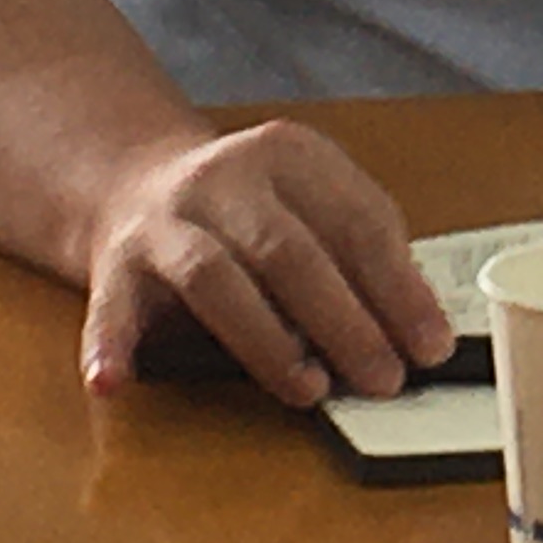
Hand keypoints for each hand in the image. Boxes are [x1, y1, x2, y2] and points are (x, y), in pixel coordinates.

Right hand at [74, 115, 455, 405]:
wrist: (136, 184)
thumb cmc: (250, 213)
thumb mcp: (315, 205)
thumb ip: (363, 255)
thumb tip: (421, 329)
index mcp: (289, 155)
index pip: (357, 221)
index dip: (399, 288)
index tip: (432, 344)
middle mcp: (225, 180)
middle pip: (290, 252)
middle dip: (345, 321)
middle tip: (385, 378)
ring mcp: (166, 221)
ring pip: (215, 278)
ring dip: (264, 340)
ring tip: (309, 388)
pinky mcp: (116, 265)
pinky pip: (111, 308)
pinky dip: (110, 345)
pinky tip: (111, 381)